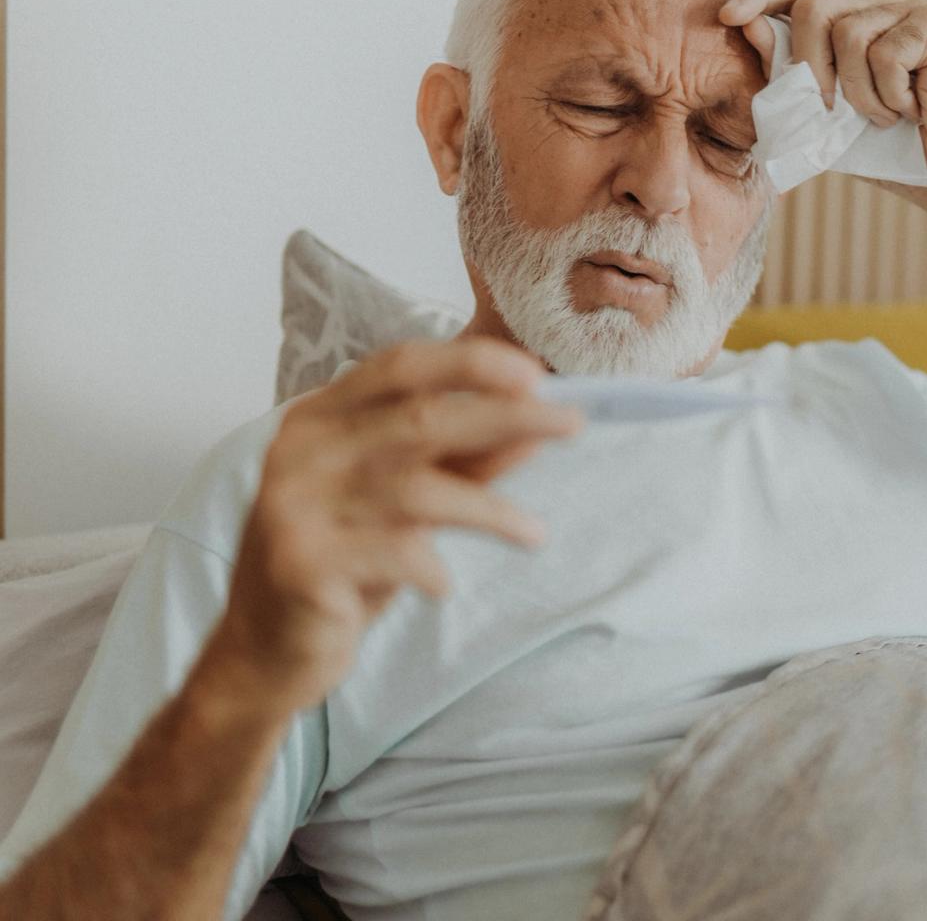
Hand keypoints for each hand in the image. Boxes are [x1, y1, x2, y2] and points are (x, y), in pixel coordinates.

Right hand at [207, 337, 582, 716]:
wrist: (264, 652)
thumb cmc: (343, 566)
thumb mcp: (407, 505)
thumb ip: (466, 463)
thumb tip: (536, 428)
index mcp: (320, 419)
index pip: (400, 367)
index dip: (471, 364)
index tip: (536, 376)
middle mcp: (302, 452)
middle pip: (421, 418)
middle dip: (507, 417)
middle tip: (572, 424)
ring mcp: (295, 506)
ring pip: (418, 488)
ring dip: (491, 511)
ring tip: (534, 534)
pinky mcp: (301, 563)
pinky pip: (394, 553)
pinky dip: (433, 567)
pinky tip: (443, 584)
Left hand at [719, 0, 926, 183]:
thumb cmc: (883, 147)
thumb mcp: (819, 116)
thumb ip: (785, 76)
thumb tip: (748, 28)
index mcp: (844, 21)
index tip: (727, 17)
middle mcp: (875, 5)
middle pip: (815, 9)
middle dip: (811, 67)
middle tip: (834, 109)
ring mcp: (908, 10)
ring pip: (851, 36)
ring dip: (860, 94)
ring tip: (884, 115)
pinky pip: (887, 54)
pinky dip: (891, 96)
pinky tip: (912, 108)